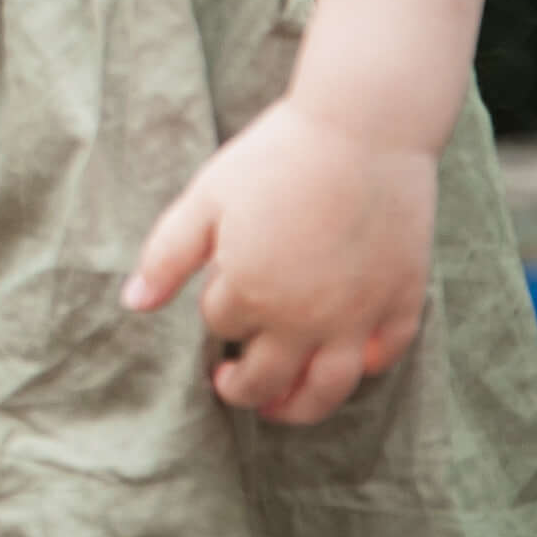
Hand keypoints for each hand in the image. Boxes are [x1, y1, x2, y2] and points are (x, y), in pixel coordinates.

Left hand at [123, 96, 436, 427]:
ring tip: (279, 409)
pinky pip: (386, 354)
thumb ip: (167, 257)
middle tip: (230, 385)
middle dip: (243, 388)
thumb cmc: (276, 157)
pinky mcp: (403, 298)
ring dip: (299, 407)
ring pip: (328, 389)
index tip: (220, 294)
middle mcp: (304, 318)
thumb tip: (133, 304)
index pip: (222, 328)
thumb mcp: (205, 200)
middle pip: (267, 378)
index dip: (217, 313)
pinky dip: (366, 368)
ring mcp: (358, 315)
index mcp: (250, 293)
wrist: (363, 128)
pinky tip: (348, 366)